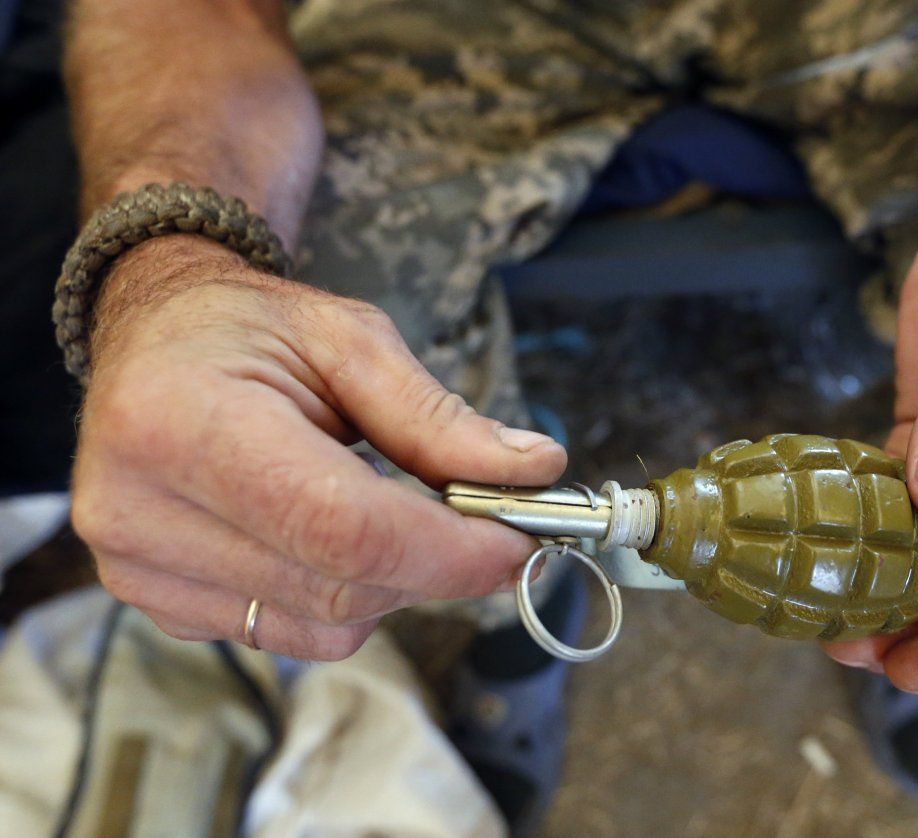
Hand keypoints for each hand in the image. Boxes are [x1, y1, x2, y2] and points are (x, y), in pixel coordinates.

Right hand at [72, 236, 566, 659]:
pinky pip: (292, 633)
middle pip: (340, 588)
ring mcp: (140, 570)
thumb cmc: (248, 329)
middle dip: (439, 566)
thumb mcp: (349, 339)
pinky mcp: (158, 604)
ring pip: (326, 626)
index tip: (520, 539)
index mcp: (180, 422)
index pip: (342, 527)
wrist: (154, 341)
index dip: (449, 549)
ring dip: (393, 581)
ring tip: (387, 505)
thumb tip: (532, 471)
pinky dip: (342, 596)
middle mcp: (138, 511)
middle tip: (489, 522)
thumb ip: (437, 417)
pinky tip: (330, 532)